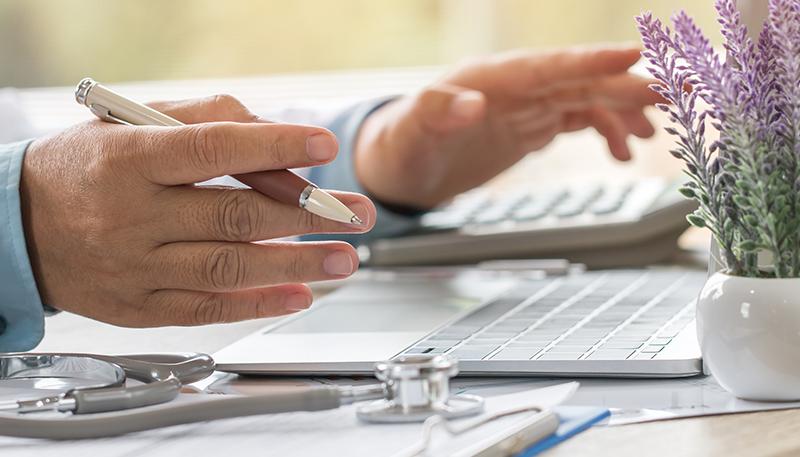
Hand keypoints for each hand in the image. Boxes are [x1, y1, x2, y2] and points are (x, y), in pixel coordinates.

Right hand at [20, 95, 375, 326]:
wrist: (16, 226)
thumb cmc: (83, 167)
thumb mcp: (130, 124)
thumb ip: (204, 120)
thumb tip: (272, 134)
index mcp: (130, 158)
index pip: (215, 148)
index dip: (275, 147)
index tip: (324, 145)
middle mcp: (133, 214)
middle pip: (235, 214)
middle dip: (308, 215)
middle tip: (358, 214)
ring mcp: (137, 265)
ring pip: (228, 266)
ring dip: (295, 263)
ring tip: (343, 259)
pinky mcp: (141, 304)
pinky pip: (205, 307)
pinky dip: (257, 303)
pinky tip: (297, 295)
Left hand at [354, 46, 662, 207]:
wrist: (403, 164)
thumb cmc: (402, 144)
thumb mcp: (411, 132)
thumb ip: (437, 113)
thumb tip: (471, 104)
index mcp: (490, 78)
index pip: (548, 65)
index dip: (589, 61)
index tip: (631, 56)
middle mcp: (516, 86)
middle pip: (581, 80)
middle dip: (629, 84)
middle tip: (679, 89)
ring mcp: (527, 105)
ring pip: (587, 99)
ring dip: (625, 110)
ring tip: (659, 130)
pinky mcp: (532, 125)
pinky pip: (578, 121)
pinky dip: (605, 133)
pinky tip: (623, 151)